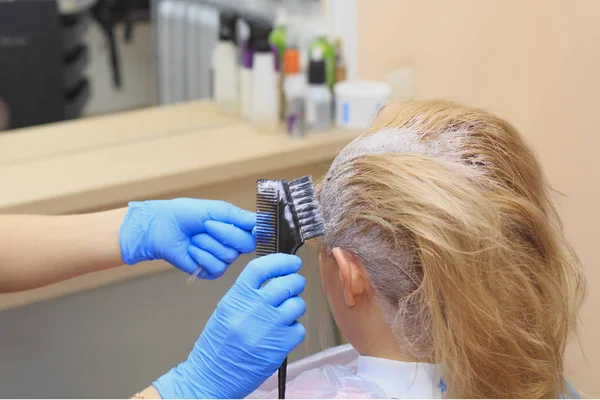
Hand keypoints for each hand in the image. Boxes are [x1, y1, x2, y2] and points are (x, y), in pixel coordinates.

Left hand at [119, 199, 255, 278]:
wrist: (161, 227)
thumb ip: (240, 216)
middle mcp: (231, 245)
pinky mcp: (208, 271)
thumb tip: (261, 221)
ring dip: (208, 243)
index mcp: (235, 228)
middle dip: (224, 233)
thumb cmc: (185, 214)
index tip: (248, 226)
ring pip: (229, 257)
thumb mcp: (216, 209)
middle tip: (207, 225)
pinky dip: (201, 256)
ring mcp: (220, 259)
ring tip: (195, 237)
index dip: (252, 231)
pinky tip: (191, 249)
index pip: (255, 233)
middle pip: (246, 245)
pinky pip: (216, 268)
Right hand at [153, 254, 306, 398]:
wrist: (211, 377)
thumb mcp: (226, 310)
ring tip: (285, 314)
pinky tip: (282, 334)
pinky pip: (299, 328)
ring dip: (295, 306)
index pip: (262, 268)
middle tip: (294, 286)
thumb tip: (275, 278)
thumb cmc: (217, 345)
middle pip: (286, 283)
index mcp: (236, 297)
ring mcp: (269, 327)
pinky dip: (294, 330)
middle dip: (295, 282)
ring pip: (297, 304)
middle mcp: (253, 309)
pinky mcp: (280, 346)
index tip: (292, 262)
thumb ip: (248, 293)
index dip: (281, 261)